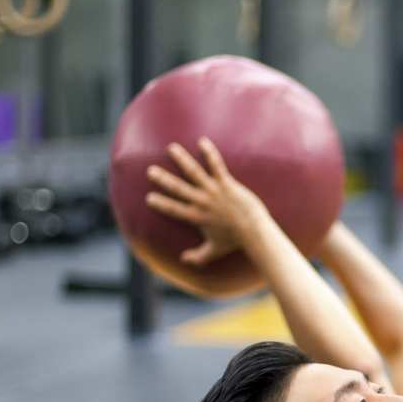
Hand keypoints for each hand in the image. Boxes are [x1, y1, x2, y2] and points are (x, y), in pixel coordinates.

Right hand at [144, 137, 268, 265]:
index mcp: (196, 217)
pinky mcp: (226, 183)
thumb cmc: (235, 241)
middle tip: (150, 171)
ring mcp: (213, 191)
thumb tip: (184, 260)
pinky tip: (202, 141)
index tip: (148, 197)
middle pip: (178, 189)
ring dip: (182, 160)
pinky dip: (210, 153)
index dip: (161, 203)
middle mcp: (202, 202)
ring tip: (171, 148)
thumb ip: (198, 257)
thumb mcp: (214, 251)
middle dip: (163, 179)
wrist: (254, 231)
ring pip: (194, 173)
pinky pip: (216, 165)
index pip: (174, 209)